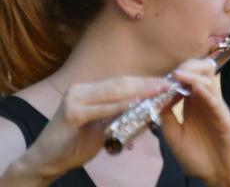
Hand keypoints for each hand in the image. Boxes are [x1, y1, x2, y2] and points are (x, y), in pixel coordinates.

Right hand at [11, 77, 167, 182]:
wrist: (48, 161)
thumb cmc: (76, 144)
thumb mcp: (103, 127)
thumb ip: (120, 116)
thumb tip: (149, 110)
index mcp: (89, 91)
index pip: (122, 82)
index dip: (144, 81)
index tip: (166, 83)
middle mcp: (81, 90)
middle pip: (120, 84)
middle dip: (146, 83)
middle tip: (168, 84)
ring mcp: (75, 100)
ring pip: (113, 93)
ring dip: (138, 92)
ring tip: (158, 91)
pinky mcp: (71, 113)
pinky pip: (101, 109)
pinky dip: (120, 106)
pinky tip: (136, 104)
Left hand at [161, 59, 229, 186]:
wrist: (218, 177)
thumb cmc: (198, 158)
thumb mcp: (174, 137)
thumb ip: (166, 117)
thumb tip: (158, 97)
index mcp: (194, 105)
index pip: (189, 80)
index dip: (177, 73)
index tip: (163, 75)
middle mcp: (206, 103)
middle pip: (201, 74)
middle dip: (187, 68)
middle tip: (173, 72)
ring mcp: (217, 110)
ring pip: (209, 84)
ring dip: (193, 76)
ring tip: (178, 75)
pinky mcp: (226, 121)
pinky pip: (216, 103)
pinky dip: (206, 93)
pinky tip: (194, 88)